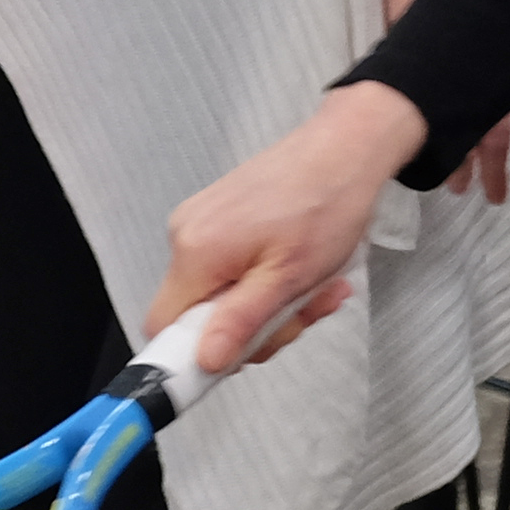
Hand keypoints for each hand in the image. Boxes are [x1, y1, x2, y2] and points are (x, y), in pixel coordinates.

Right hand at [151, 80, 424, 375]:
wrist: (346, 148)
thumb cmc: (325, 206)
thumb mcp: (289, 278)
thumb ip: (241, 322)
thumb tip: (204, 361)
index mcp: (195, 252)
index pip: (163, 328)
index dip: (194, 354)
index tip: (241, 356)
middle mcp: (185, 234)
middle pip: (198, 314)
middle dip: (252, 327)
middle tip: (300, 314)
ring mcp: (200, 222)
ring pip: (220, 293)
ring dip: (267, 304)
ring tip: (315, 286)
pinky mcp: (218, 215)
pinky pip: (229, 267)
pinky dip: (264, 279)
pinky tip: (301, 267)